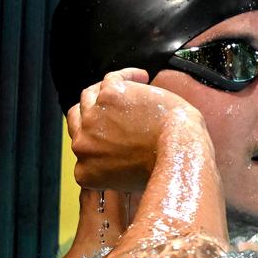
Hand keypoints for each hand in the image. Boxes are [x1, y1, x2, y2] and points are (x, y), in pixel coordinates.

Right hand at [68, 68, 203, 190]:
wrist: (178, 155)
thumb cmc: (165, 168)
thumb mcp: (129, 182)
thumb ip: (113, 168)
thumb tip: (118, 152)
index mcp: (85, 172)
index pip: (82, 148)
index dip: (96, 136)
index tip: (112, 130)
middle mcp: (83, 145)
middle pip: (79, 119)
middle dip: (95, 113)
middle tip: (115, 109)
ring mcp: (93, 119)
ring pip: (89, 96)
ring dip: (106, 92)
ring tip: (130, 91)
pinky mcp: (109, 96)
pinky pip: (112, 78)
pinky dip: (128, 76)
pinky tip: (142, 78)